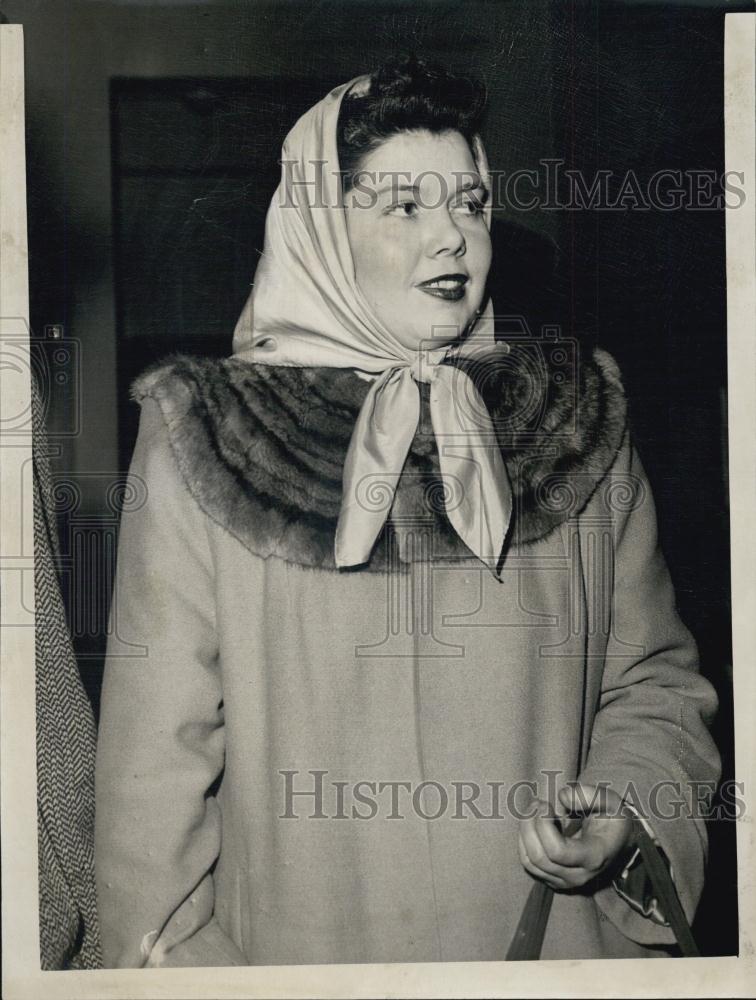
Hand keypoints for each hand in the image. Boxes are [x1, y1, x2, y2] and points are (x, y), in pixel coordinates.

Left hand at [517, 783, 635, 891]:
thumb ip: (590, 795)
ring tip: (533, 810)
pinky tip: (533, 825)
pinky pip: (528, 865)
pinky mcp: (553, 880)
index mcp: (594, 857)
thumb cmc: (613, 819)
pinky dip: (524, 842)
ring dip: (524, 832)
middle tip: (536, 803)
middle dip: (529, 825)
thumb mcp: (612, 801)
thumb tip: (562, 797)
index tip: (545, 805)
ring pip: (529, 862)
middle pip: (539, 857)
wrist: (619, 842)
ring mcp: (564, 882)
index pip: (557, 851)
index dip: (543, 825)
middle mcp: (578, 876)